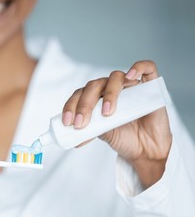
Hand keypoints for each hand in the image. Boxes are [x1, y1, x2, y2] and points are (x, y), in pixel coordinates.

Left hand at [62, 61, 171, 187]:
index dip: (71, 106)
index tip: (67, 122)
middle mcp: (110, 89)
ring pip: (115, 77)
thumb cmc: (123, 137)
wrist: (146, 148)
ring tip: (107, 113)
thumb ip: (88, 129)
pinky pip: (147, 68)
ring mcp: (130, 86)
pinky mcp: (150, 85)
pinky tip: (130, 77)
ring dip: (109, 94)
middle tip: (81, 123)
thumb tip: (69, 136)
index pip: (79, 95)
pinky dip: (138, 68)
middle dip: (84, 104)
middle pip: (93, 86)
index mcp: (95, 98)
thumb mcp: (101, 134)